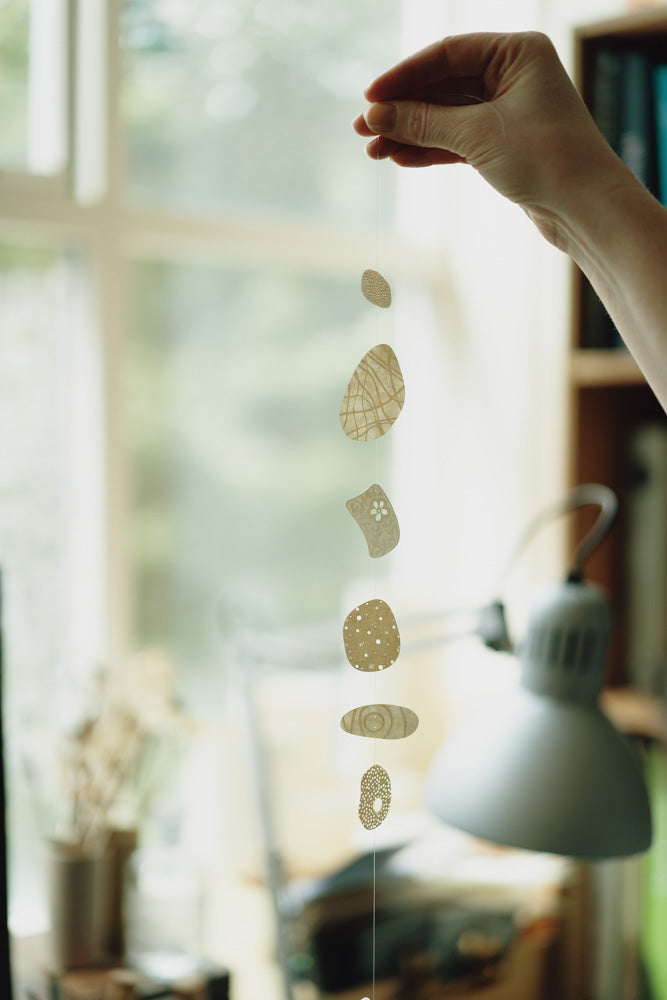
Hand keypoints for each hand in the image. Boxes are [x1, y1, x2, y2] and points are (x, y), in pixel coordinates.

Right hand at [353, 31, 623, 248]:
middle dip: (403, 110)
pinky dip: (431, 150)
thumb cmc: (545, 159)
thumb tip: (375, 115)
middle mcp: (515, 75)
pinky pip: (458, 140)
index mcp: (517, 52)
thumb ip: (423, 122)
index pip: (447, 54)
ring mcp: (510, 111)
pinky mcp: (506, 145)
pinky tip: (401, 159)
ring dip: (411, 133)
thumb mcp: (476, 135)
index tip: (370, 98)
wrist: (585, 209)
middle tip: (363, 129)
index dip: (404, 76)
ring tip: (375, 151)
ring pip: (448, 117)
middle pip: (443, 85)